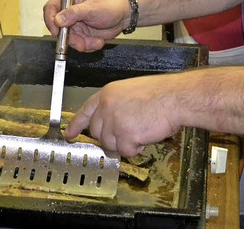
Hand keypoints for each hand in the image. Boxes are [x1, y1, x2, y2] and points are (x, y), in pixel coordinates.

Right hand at [43, 0, 129, 51]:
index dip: (50, 20)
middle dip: (70, 39)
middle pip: (58, 29)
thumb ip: (74, 13)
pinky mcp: (83, 34)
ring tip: (95, 41)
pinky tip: (98, 41)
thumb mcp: (93, 7)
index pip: (51, 8)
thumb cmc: (112, 3)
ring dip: (82, 44)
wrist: (126, 14)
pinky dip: (88, 46)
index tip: (57, 31)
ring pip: (69, 40)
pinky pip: (79, 44)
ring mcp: (76, 24)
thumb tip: (57, 19)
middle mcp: (70, 12)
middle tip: (81, 43)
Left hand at [65, 75, 180, 156]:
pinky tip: (146, 134)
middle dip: (112, 137)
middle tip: (128, 132)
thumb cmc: (161, 93)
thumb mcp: (132, 91)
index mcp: (108, 94)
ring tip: (142, 128)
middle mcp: (107, 108)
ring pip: (111, 145)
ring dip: (126, 142)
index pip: (85, 111)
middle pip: (98, 133)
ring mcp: (114, 123)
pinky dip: (137, 148)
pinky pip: (126, 151)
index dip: (76, 124)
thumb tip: (113, 122)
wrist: (174, 97)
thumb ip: (117, 105)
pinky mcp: (124, 137)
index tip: (70, 133)